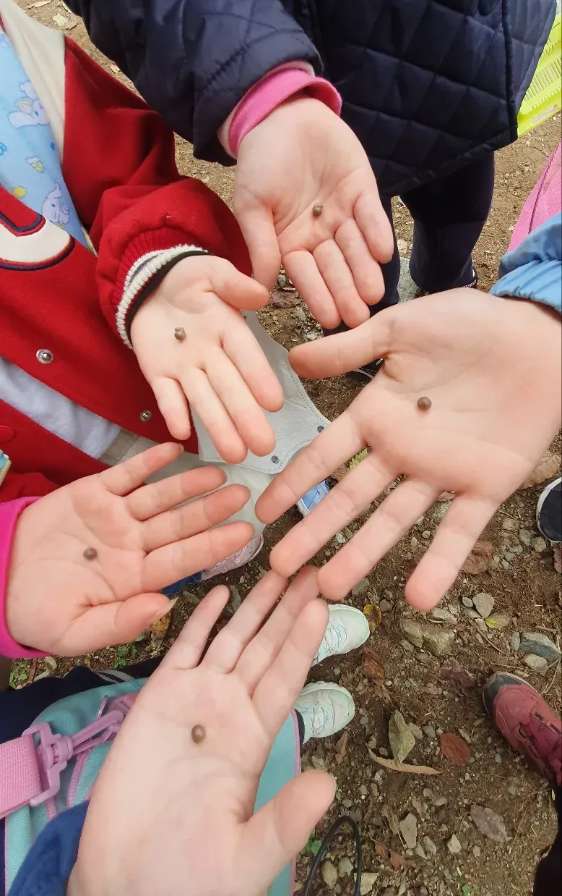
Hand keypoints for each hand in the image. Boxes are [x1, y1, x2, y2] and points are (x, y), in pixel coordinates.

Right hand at [7, 443, 252, 653]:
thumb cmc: (38, 612)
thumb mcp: (73, 631)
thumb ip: (119, 624)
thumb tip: (162, 608)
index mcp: (134, 579)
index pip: (182, 560)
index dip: (213, 546)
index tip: (245, 534)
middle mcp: (133, 545)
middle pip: (179, 525)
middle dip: (211, 510)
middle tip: (245, 494)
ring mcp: (116, 517)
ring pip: (160, 497)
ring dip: (188, 484)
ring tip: (219, 473)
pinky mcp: (94, 492)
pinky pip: (127, 473)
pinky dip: (149, 461)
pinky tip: (174, 449)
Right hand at [68, 569, 334, 895]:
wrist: (125, 884)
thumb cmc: (187, 877)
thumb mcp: (246, 857)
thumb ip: (286, 820)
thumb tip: (330, 784)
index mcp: (255, 741)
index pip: (286, 678)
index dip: (304, 640)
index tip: (323, 601)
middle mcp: (230, 712)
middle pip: (265, 647)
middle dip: (287, 607)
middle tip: (311, 564)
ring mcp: (194, 702)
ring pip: (230, 639)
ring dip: (253, 604)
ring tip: (275, 564)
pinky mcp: (156, 700)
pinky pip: (183, 649)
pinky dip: (200, 618)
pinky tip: (219, 590)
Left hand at [131, 256, 283, 461]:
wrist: (150, 285)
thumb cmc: (188, 279)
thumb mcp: (211, 272)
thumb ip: (233, 283)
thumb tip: (261, 295)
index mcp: (229, 330)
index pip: (247, 356)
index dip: (260, 378)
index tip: (275, 403)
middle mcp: (211, 355)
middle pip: (230, 389)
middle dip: (245, 417)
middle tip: (264, 447)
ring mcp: (185, 368)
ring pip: (203, 400)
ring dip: (217, 426)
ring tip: (235, 455)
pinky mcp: (158, 374)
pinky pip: (166, 395)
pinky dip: (173, 413)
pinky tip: (182, 434)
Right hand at [234, 97, 392, 328]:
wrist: (280, 115)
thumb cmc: (258, 162)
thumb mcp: (251, 206)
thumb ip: (260, 245)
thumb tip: (260, 289)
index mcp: (291, 242)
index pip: (306, 275)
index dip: (318, 296)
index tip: (329, 319)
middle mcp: (320, 234)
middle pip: (335, 267)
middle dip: (346, 290)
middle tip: (358, 316)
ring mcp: (343, 213)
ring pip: (356, 247)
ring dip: (364, 269)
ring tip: (373, 292)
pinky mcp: (362, 190)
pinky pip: (371, 214)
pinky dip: (376, 232)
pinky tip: (382, 252)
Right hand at [257, 291, 561, 608]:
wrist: (537, 336)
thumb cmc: (468, 324)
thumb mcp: (401, 328)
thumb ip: (350, 349)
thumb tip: (292, 359)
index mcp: (377, 415)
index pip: (325, 456)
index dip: (294, 483)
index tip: (263, 512)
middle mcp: (403, 451)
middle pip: (351, 499)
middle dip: (317, 532)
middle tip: (284, 567)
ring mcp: (441, 472)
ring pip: (395, 520)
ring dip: (364, 553)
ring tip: (332, 587)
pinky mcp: (484, 485)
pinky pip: (458, 530)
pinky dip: (440, 564)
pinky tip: (418, 597)